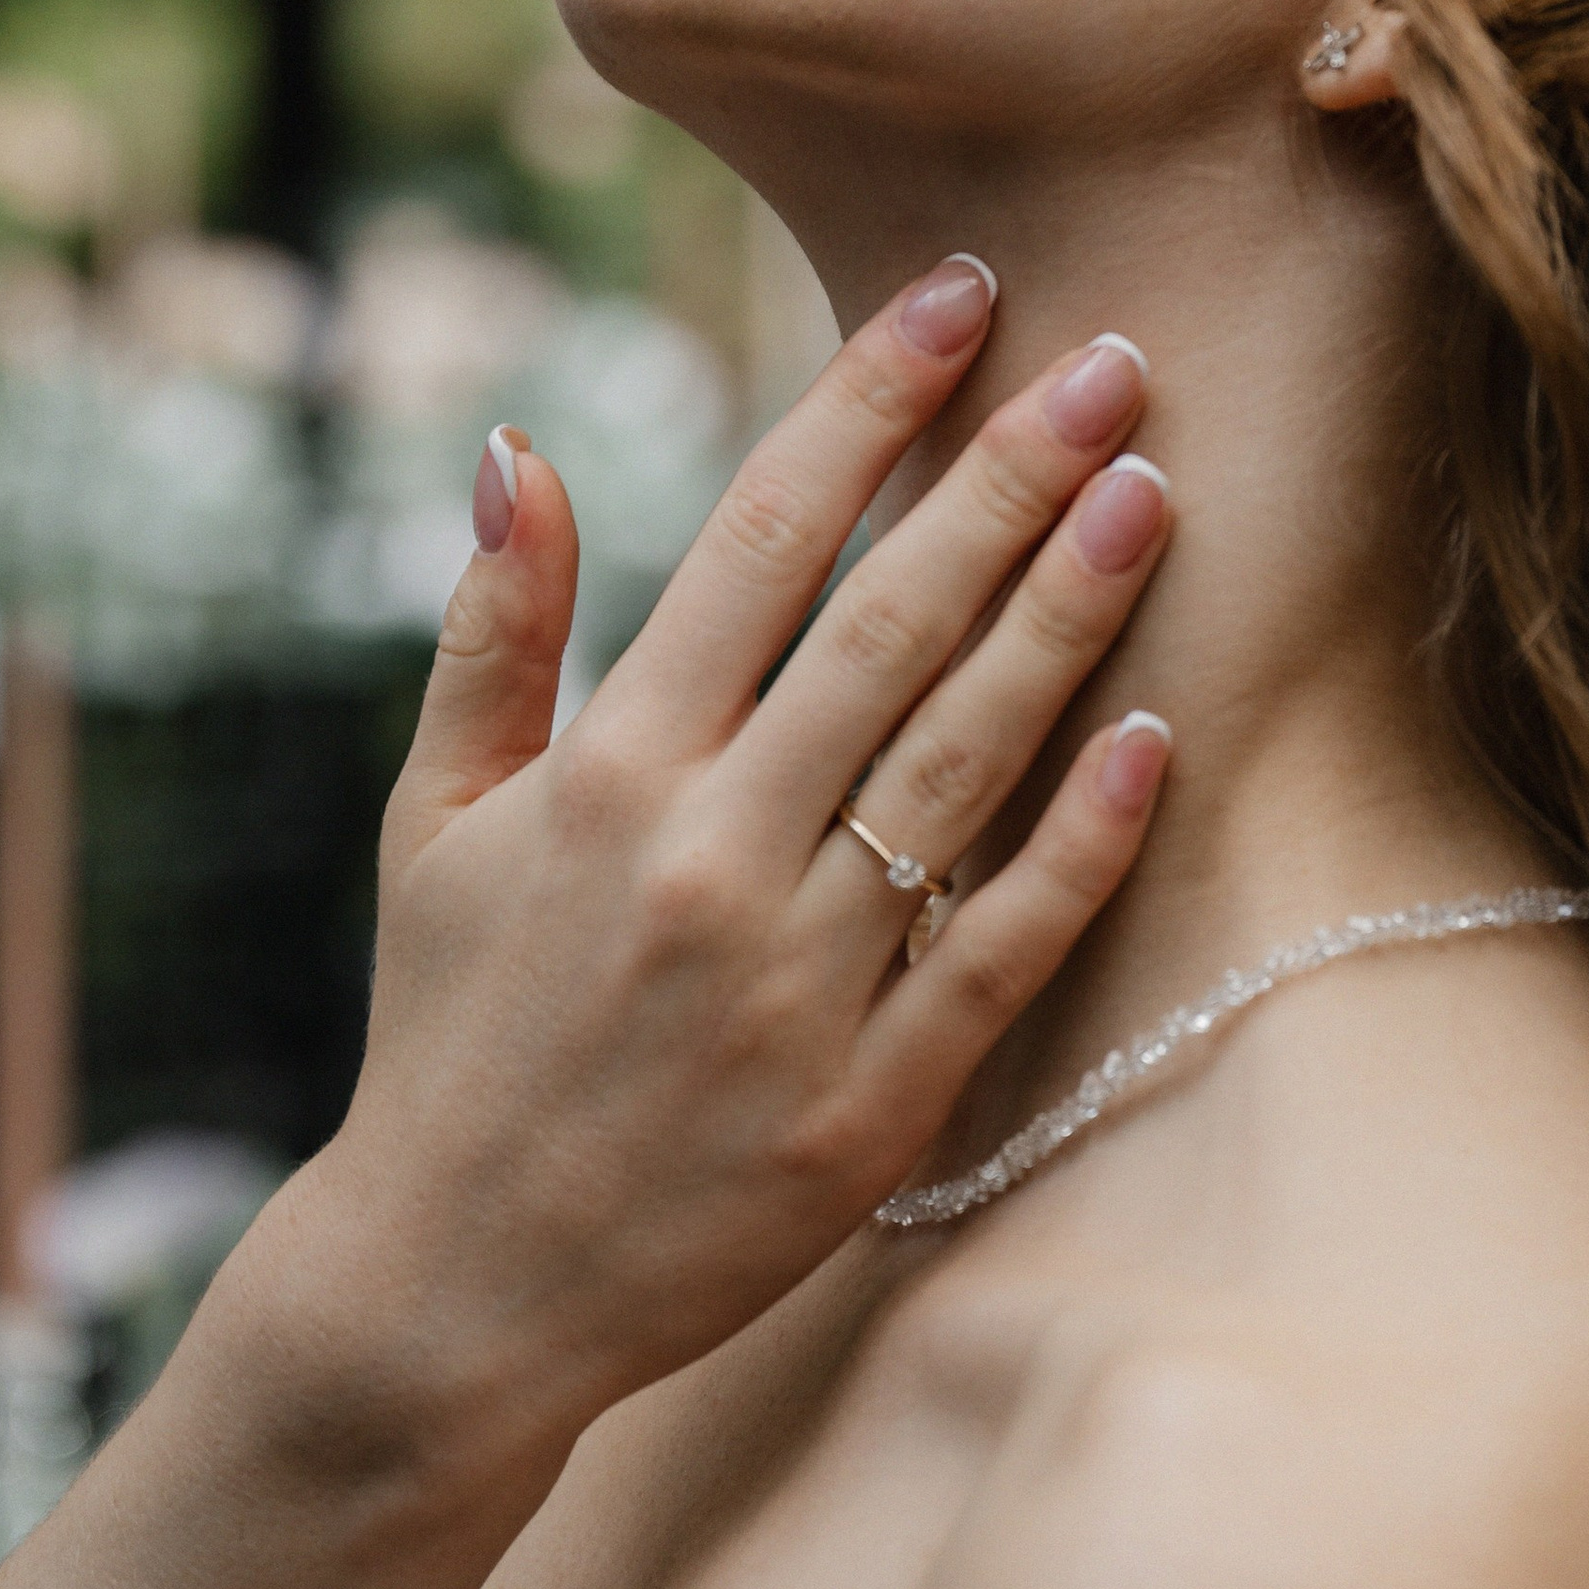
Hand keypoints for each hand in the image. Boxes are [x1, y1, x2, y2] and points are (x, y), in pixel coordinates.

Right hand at [241, 258, 1171, 1489]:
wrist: (450, 1299)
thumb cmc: (448, 1031)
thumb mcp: (434, 820)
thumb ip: (491, 630)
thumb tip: (520, 444)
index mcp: (607, 773)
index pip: (760, 539)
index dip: (865, 403)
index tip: (960, 290)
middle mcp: (707, 858)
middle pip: (888, 626)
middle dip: (1006, 477)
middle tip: (1116, 359)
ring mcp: (796, 984)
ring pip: (961, 765)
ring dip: (1064, 619)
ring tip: (1153, 491)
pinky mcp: (868, 1106)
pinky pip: (998, 949)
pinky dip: (1080, 843)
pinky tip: (1154, 733)